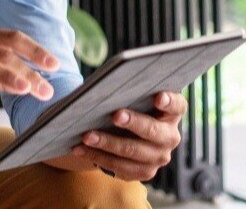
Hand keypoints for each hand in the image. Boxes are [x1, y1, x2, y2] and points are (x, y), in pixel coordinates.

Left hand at [71, 91, 186, 180]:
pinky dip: (97, 156)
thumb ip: (128, 90)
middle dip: (133, 122)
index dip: (169, 101)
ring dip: (108, 143)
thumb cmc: (128, 103)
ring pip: (133, 151)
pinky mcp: (144, 171)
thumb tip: (107, 85)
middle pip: (153, 131)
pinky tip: (80, 148)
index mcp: (171, 112)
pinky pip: (121, 167)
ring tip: (87, 135)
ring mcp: (158, 156)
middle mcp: (170, 136)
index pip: (176, 105)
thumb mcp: (132, 95)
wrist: (125, 131)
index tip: (157, 96)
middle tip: (114, 115)